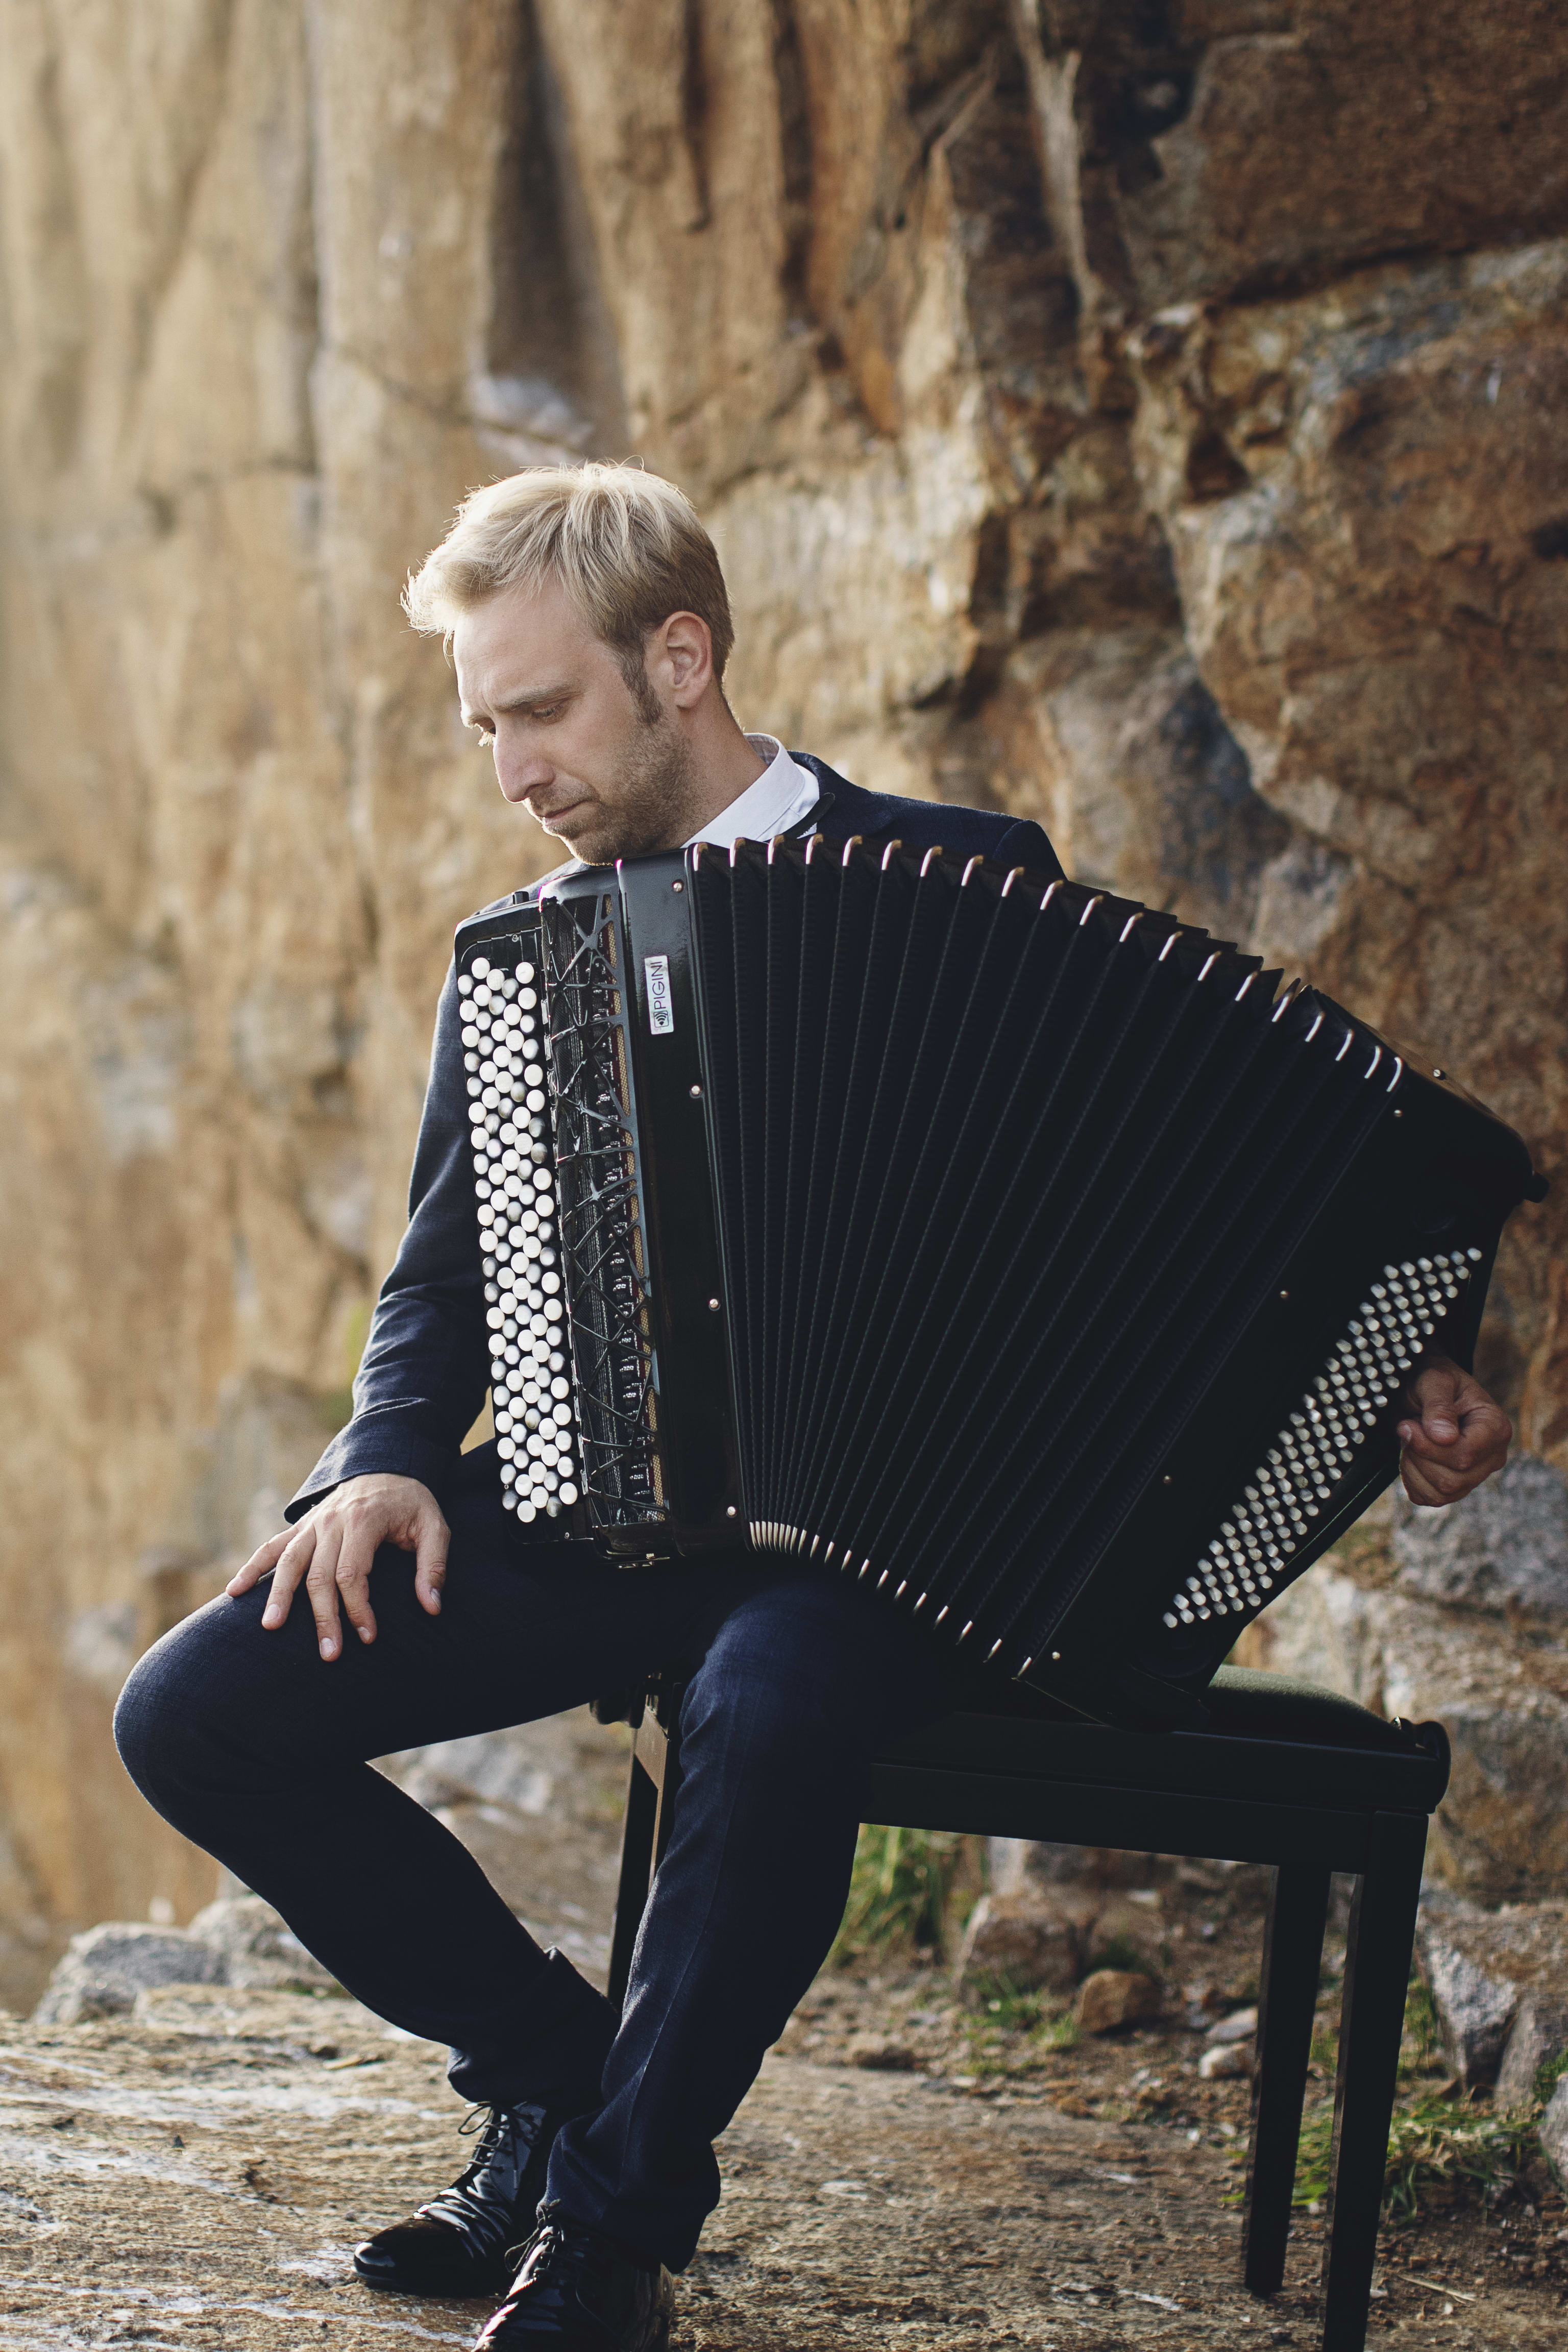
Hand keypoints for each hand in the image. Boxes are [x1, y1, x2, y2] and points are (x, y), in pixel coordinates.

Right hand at [225, 1474, 448, 1659]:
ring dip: (279, 1596)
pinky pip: (272, 1546)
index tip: (367, 1637)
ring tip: (271, 1627)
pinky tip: (235, 1591)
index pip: (352, 1574)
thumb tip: (432, 1606)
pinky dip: (252, 1567)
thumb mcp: (435, 1526)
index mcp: (364, 1521)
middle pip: (319, 1575)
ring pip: (289, 1562)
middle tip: (328, 1655)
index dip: (358, 1609)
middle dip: (323, 1617)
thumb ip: (434, 1565)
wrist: (389, 1464)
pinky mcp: (302, 1526)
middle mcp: (331, 1521)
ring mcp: (312, 1523)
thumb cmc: (412, 1502)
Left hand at [1397, 1355, 1510, 1507]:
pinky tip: (1411, 1455)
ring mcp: (1476, 1476)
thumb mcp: (1433, 1380)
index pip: (1464, 1456)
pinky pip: (1429, 1498)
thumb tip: (1445, 1437)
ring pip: (1441, 1493)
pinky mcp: (1456, 1488)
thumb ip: (1438, 1405)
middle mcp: (1492, 1457)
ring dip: (1412, 1466)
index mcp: (1496, 1428)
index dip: (1429, 1446)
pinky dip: (1411, 1480)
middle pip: (1452, 1480)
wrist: (1423, 1390)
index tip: (1409, 1423)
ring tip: (1411, 1438)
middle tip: (1408, 1427)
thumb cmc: (1432, 1381)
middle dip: (1419, 1455)